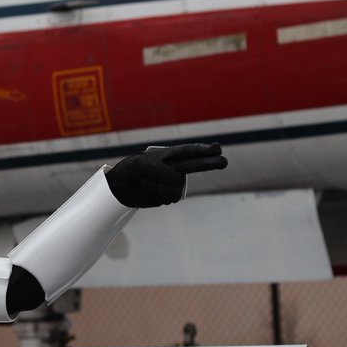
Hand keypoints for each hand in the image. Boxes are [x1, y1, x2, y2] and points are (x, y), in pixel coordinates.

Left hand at [105, 143, 226, 207]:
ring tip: (148, 182)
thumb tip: (176, 182)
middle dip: (210, 163)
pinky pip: (170, 198)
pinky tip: (151, 191)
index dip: (204, 150)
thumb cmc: (133, 169)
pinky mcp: (169, 196)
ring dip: (161, 186)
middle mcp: (176, 168)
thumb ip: (163, 172)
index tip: (216, 149)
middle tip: (224, 161)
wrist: (123, 186)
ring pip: (177, 187)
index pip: (189, 151)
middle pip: (196, 165)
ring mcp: (174, 183)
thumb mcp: (144, 166)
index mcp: (170, 156)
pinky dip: (159, 195)